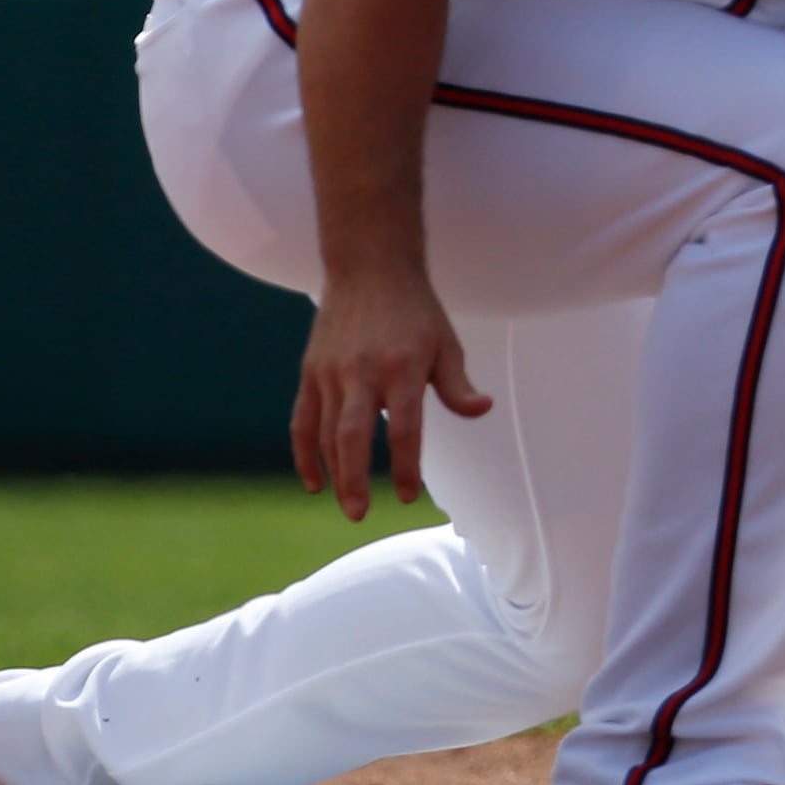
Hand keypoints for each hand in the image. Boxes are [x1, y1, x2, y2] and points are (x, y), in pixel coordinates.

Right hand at [291, 270, 490, 519]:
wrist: (370, 269)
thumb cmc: (416, 311)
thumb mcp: (446, 344)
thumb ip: (458, 384)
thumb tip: (481, 410)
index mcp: (402, 368)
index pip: (404, 428)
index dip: (405, 465)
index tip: (407, 495)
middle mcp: (362, 373)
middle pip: (354, 436)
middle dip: (355, 479)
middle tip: (359, 515)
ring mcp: (331, 373)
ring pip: (327, 432)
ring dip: (334, 472)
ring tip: (345, 505)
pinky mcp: (310, 372)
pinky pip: (302, 421)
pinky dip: (305, 453)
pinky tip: (314, 481)